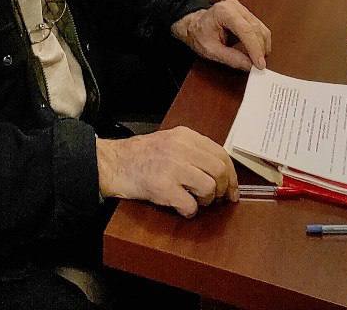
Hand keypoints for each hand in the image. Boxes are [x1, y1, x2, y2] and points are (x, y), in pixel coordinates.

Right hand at [95, 125, 237, 216]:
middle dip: (223, 189)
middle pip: (219, 170)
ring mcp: (172, 167)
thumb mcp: (170, 142)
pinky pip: (190, 206)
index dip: (232, 175)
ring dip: (206, 201)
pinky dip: (189, 211)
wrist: (114, 163)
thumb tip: (221, 171)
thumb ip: (193, 150)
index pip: (221, 153)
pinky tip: (179, 207)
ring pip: (209, 187)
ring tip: (195, 201)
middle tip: (217, 199)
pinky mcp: (163, 187)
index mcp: (184, 135)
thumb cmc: (142, 156)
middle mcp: (180, 148)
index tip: (232, 189)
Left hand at [172, 0, 270, 70]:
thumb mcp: (211, 50)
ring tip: (256, 59)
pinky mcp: (246, 14)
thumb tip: (250, 65)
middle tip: (259, 66)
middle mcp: (234, 7)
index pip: (245, 30)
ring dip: (262, 46)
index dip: (255, 48)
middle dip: (260, 49)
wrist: (194, 25)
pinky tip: (255, 51)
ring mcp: (241, 8)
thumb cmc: (199, 35)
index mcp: (223, 12)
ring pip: (261, 28)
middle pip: (256, 29)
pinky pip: (259, 28)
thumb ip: (231, 58)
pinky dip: (260, 41)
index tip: (260, 64)